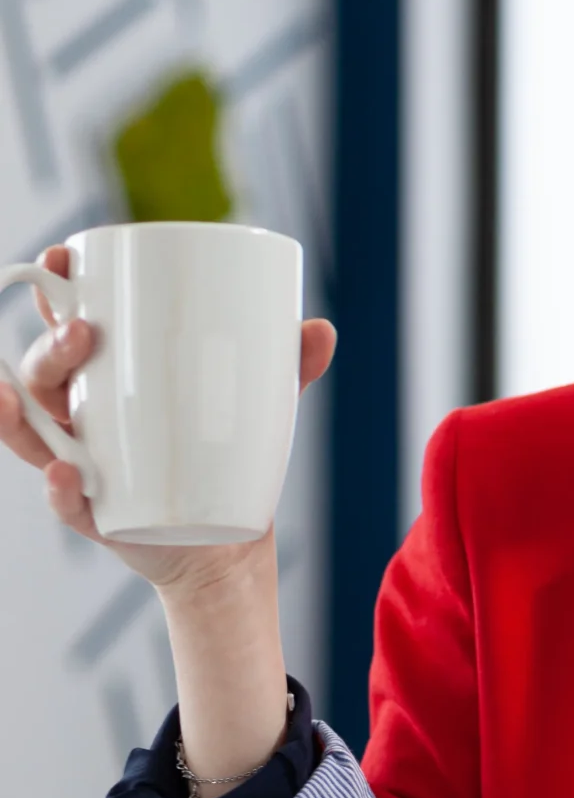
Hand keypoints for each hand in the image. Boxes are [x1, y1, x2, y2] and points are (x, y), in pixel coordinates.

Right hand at [0, 245, 336, 591]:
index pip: (64, 322)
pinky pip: (63, 501)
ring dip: (19, 412)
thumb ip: (286, 367)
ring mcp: (81, 463)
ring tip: (30, 396)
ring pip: (32, 432)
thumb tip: (320, 330)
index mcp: (107, 376)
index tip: (61, 256)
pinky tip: (67, 472)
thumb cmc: (225, 455)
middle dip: (50, 347)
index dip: (53, 288)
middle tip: (82, 333)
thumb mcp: (257, 405)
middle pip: (42, 373)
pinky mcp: (93, 513)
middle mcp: (81, 416)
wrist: (226, 541)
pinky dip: (59, 488)